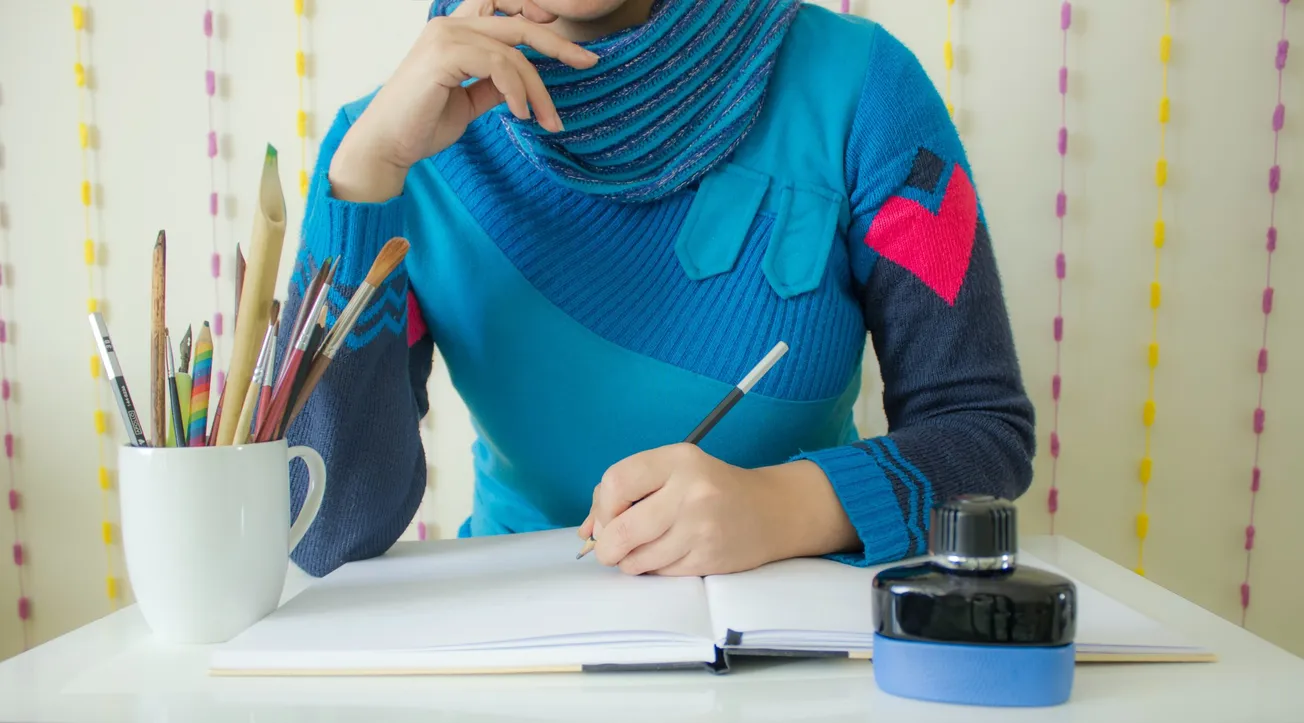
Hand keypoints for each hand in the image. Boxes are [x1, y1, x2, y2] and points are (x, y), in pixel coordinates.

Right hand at [329, 0, 598, 201]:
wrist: (387, 145)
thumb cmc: (422, 124)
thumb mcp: (469, 100)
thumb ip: (493, 84)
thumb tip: (521, 83)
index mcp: (454, 29)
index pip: (505, 10)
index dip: (537, 15)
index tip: (568, 42)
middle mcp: (449, 24)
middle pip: (518, 23)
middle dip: (558, 44)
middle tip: (589, 61)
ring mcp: (445, 35)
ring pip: (513, 51)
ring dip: (538, 88)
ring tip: (548, 120)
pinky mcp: (443, 54)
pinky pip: (498, 65)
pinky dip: (516, 90)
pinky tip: (522, 115)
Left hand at [579, 444, 793, 576]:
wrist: (771, 511)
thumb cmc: (711, 489)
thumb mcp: (673, 471)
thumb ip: (626, 491)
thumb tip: (587, 530)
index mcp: (678, 460)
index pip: (616, 482)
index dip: (601, 507)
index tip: (606, 517)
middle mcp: (691, 491)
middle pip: (622, 528)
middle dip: (607, 545)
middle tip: (611, 547)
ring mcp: (701, 528)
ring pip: (637, 558)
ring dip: (629, 560)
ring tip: (643, 549)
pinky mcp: (708, 558)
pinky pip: (660, 573)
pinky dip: (654, 569)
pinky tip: (668, 555)